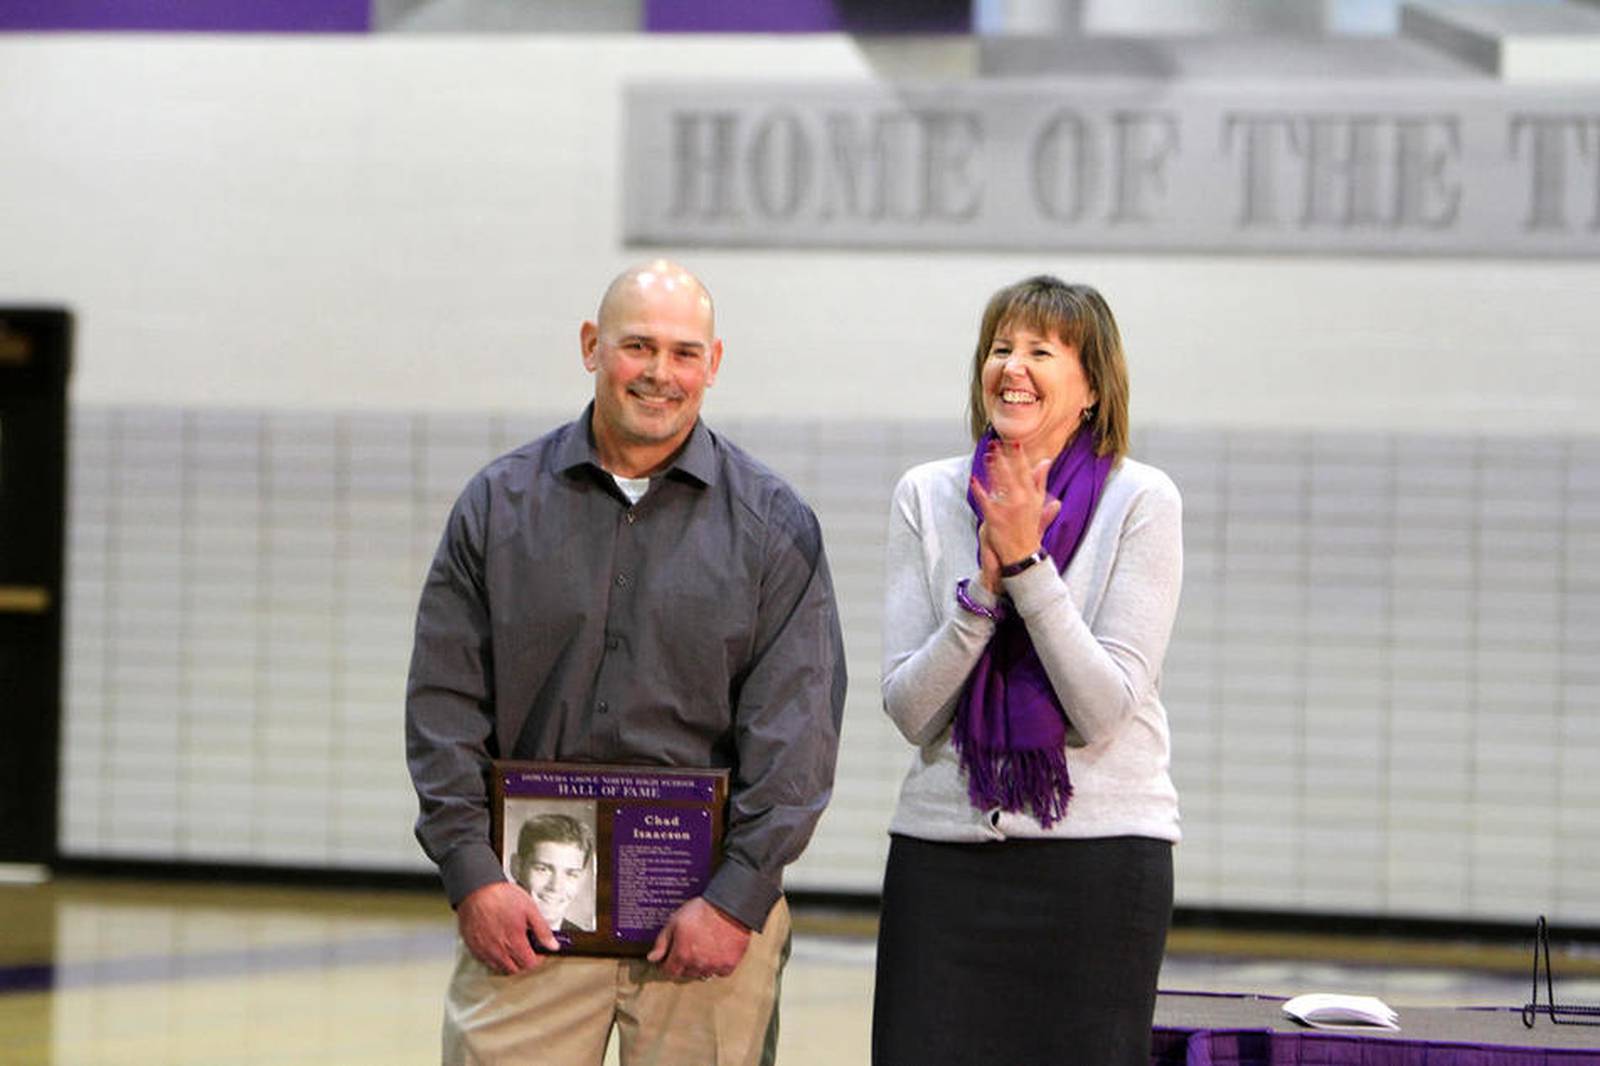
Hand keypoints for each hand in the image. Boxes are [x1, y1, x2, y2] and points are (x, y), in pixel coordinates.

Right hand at [457, 881, 558, 974]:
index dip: (538, 959)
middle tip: (527, 950)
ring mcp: (485, 950)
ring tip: (513, 948)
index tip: (539, 952)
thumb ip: (542, 930)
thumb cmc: (501, 896)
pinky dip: (494, 959)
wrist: (476, 890)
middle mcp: (498, 950)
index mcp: (514, 941)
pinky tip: (498, 947)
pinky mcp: (474, 947)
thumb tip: (552, 944)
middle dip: (524, 962)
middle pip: (515, 969)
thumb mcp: (530, 909)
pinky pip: (486, 962)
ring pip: (500, 968)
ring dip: (509, 962)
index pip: (530, 964)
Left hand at [646, 896, 751, 980]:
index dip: (669, 964)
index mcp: (682, 955)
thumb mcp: (675, 921)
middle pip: (686, 973)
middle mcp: (697, 964)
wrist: (728, 907)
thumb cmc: (701, 911)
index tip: (672, 957)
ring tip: (703, 949)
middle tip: (689, 949)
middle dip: (684, 964)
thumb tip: (652, 958)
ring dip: (700, 966)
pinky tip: (716, 953)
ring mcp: (714, 966)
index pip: (670, 971)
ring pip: (703, 974)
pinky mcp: (729, 964)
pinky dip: (717, 966)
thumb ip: (662, 942)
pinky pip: (719, 973)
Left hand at [971, 440, 1061, 577]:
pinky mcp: (995, 518)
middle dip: (1003, 457)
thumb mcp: (1039, 503)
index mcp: (1031, 495)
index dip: (1019, 456)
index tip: (1015, 442)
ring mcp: (1008, 509)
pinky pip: (985, 501)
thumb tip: (1045, 461)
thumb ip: (1040, 480)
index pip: (1025, 471)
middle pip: (1011, 474)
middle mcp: (1021, 500)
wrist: (1023, 554)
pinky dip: (979, 490)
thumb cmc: (1030, 527)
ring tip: (987, 455)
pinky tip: (973, 479)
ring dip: (992, 468)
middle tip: (995, 443)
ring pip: (999, 483)